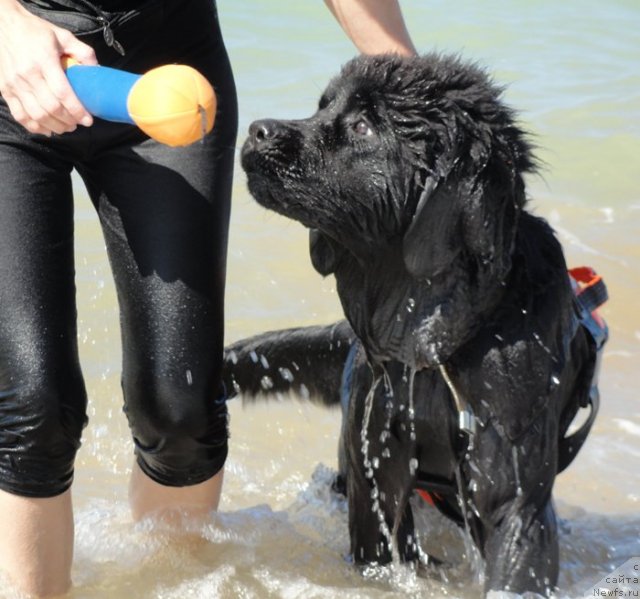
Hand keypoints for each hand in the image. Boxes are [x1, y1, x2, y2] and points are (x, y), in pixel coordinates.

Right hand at [0, 0, 97, 134]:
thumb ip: (83, 53)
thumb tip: (99, 72)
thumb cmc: (35, 31)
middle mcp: (27, 74)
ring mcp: (14, 83)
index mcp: (44, 60)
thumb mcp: (63, 36)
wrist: (2, 24)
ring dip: (55, 126)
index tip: (88, 120)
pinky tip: (47, 129)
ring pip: (36, 115)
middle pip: (51, 108)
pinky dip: (34, 127)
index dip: (77, 111)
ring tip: (67, 128)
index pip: (63, 94)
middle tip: (78, 124)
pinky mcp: (5, 89)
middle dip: (68, 121)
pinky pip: (20, 115)